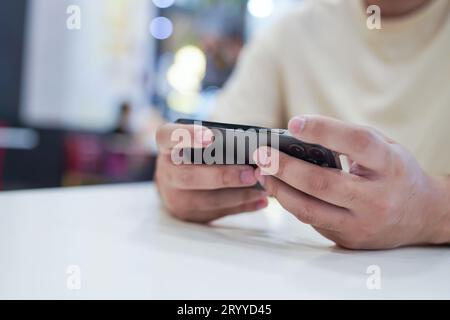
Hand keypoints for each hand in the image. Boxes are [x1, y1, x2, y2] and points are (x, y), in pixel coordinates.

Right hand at [155, 123, 267, 222]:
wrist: (176, 181)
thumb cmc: (195, 153)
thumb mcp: (197, 142)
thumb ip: (216, 142)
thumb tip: (253, 145)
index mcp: (166, 146)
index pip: (168, 136)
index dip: (188, 136)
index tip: (211, 137)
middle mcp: (165, 172)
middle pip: (189, 176)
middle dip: (223, 176)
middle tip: (251, 173)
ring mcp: (174, 197)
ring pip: (206, 200)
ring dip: (238, 195)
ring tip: (264, 189)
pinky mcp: (187, 214)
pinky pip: (216, 213)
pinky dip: (241, 207)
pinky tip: (259, 201)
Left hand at [253, 115, 447, 248]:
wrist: (422, 214)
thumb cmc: (395, 173)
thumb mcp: (384, 148)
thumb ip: (347, 140)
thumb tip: (297, 138)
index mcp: (390, 165)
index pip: (356, 143)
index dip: (323, 130)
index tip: (294, 123)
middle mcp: (378, 197)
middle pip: (322, 183)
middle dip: (284, 167)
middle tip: (262, 154)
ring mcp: (363, 223)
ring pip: (309, 209)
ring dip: (279, 189)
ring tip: (263, 173)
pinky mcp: (349, 239)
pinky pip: (312, 220)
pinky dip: (291, 202)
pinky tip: (280, 188)